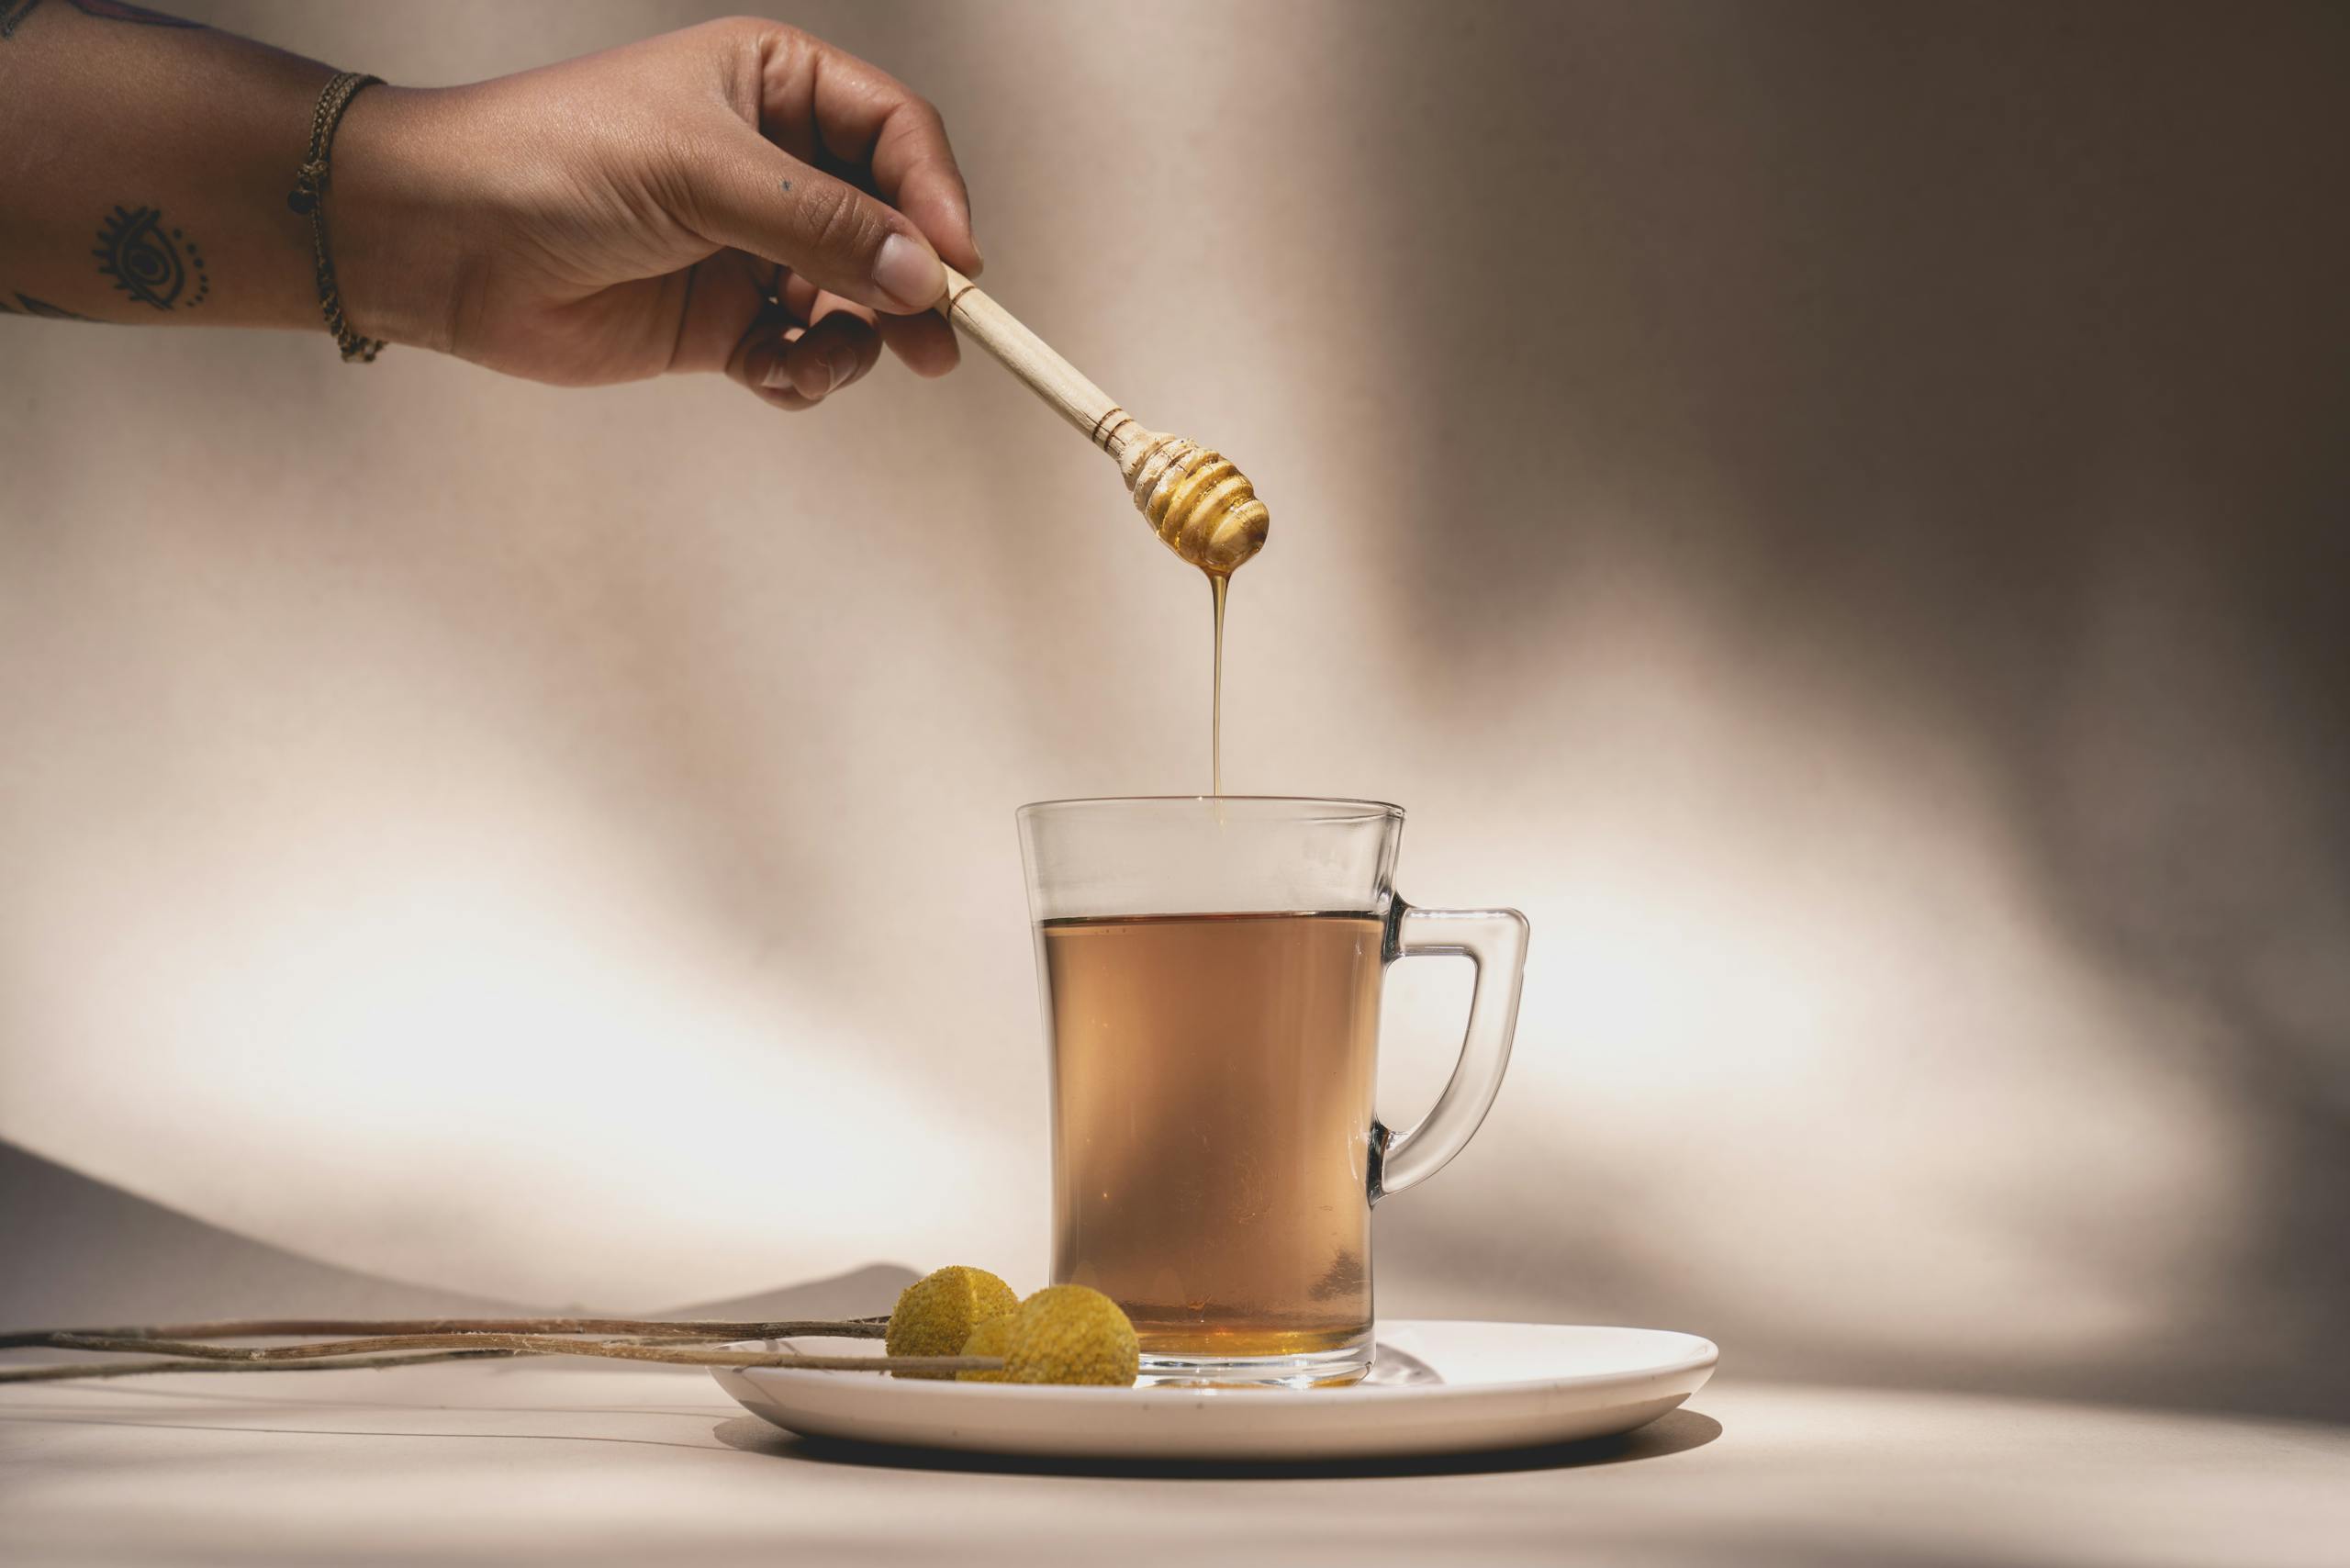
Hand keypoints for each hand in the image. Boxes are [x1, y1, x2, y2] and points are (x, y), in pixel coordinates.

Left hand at [338, 17, 978, 409]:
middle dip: (913, 285)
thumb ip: (821, 226)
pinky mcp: (721, 321)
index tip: (955, 264)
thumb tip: (923, 276)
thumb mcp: (703, 172)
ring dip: (857, 341)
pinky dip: (805, 375)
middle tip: (939, 343)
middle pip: (889, 224)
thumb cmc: (556, 160)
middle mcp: (772, 164)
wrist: (444, 238)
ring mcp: (750, 247)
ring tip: (829, 361)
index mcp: (774, 86)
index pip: (895, 133)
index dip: (933, 196)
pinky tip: (776, 378)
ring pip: (853, 301)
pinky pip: (801, 354)